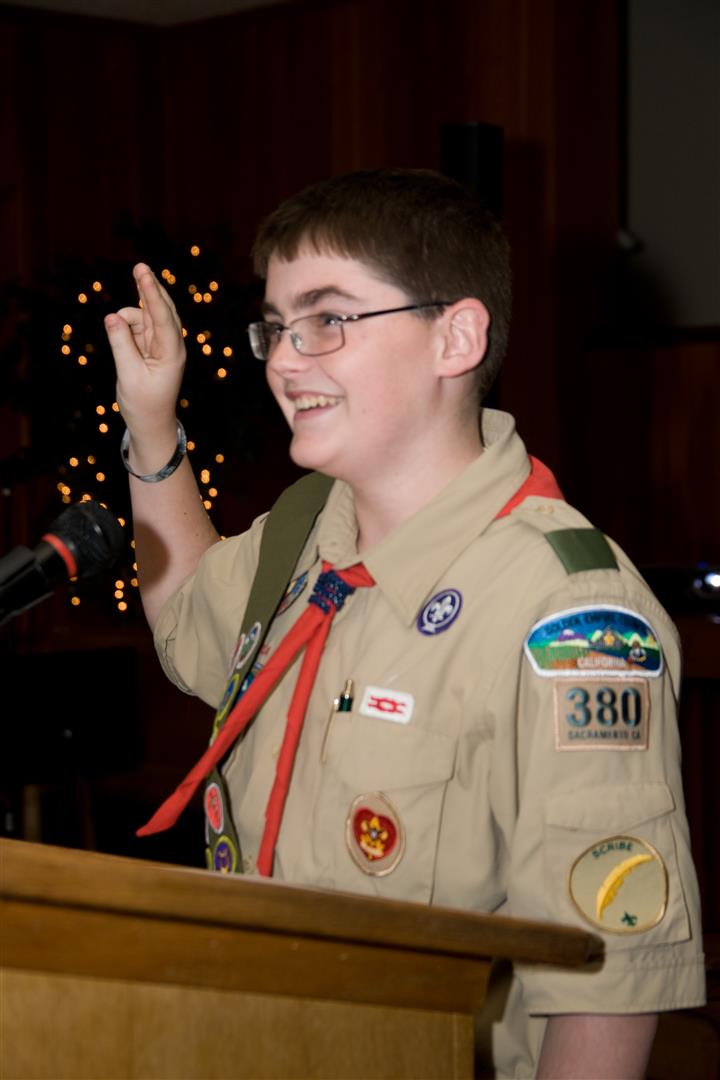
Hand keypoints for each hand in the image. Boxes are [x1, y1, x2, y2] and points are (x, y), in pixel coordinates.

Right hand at [104, 263, 185, 434]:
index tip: (143, 274)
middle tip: (139, 266)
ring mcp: (162, 344)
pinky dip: (127, 323)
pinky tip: (119, 329)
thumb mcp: (129, 375)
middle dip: (150, 288)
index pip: (163, 318)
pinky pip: (139, 325)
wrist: (150, 423)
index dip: (152, 295)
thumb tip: (112, 316)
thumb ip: (120, 344)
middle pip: (162, 309)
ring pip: (147, 317)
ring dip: (130, 317)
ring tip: (124, 348)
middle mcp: (171, 345)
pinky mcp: (151, 346)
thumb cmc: (143, 403)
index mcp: (172, 353)